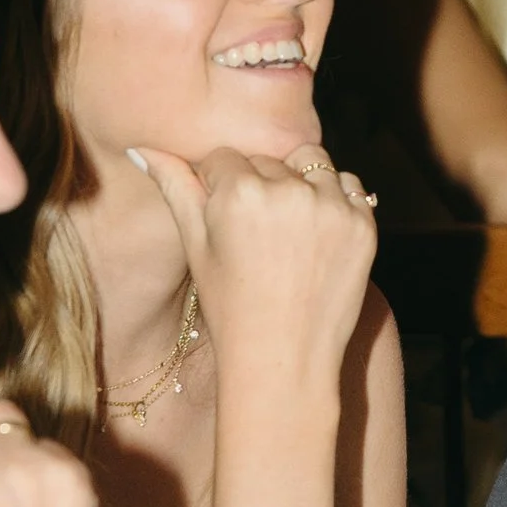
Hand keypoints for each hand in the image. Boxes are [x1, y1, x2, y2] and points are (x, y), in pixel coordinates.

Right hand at [128, 140, 375, 398]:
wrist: (285, 357)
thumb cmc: (231, 305)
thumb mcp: (196, 247)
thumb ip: (175, 188)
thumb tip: (142, 149)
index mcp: (239, 192)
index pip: (224, 157)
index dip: (220, 187)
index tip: (227, 222)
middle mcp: (289, 191)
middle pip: (268, 160)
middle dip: (260, 185)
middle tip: (257, 234)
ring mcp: (331, 206)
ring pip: (311, 163)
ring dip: (300, 183)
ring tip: (287, 231)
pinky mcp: (364, 223)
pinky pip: (348, 186)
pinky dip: (333, 200)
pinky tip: (316, 236)